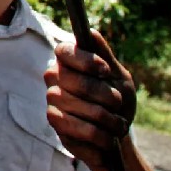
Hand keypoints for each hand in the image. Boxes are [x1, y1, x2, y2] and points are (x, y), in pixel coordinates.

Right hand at [45, 29, 135, 169]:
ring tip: (117, 125)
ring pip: (80, 107)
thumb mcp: (118, 77)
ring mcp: (52, 100)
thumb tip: (90, 32)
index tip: (105, 71)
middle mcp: (54, 77)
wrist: (116, 134)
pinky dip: (100, 136)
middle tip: (118, 103)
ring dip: (107, 119)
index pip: (65, 51)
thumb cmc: (117, 102)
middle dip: (106, 96)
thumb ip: (104, 56)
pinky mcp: (54, 122)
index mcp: (68, 61)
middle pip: (77, 82)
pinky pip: (78, 128)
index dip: (86, 60)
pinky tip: (107, 138)